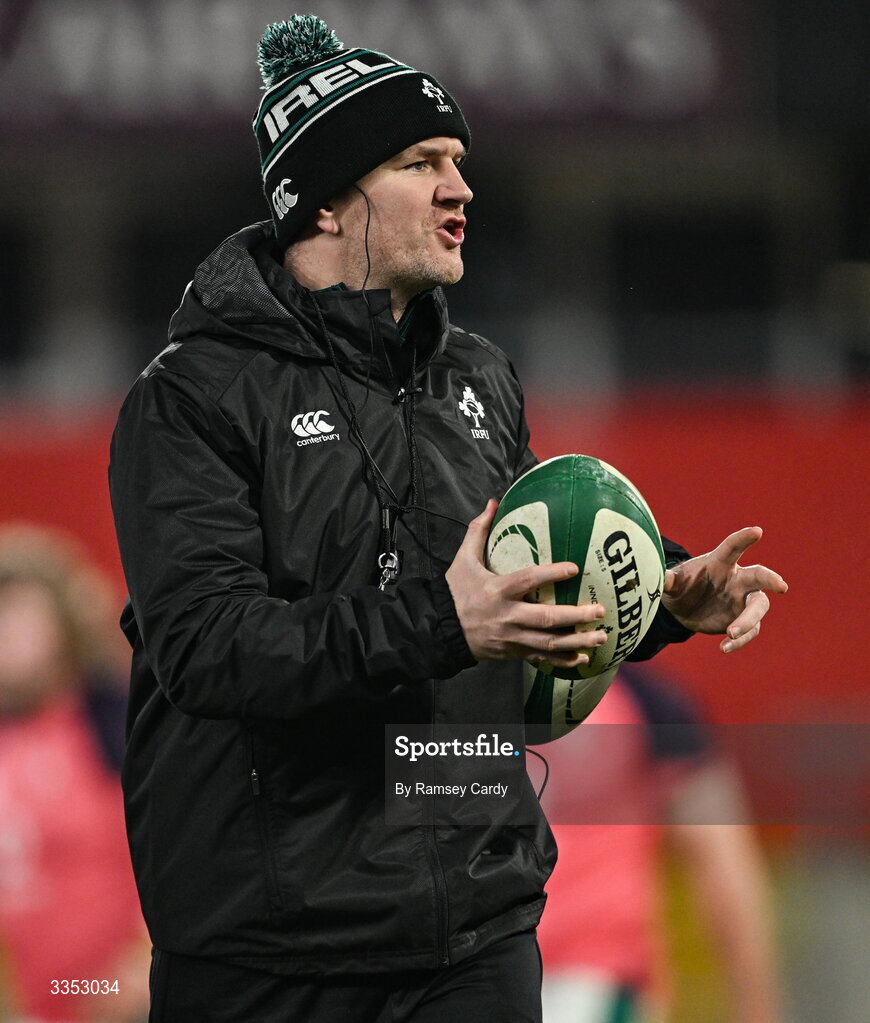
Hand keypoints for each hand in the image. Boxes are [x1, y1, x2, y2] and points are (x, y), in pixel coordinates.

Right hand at [446, 500, 608, 666]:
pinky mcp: (513, 652)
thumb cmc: (455, 592)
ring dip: (577, 641)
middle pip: (546, 618)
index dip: (551, 574)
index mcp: (497, 590)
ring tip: (601, 635)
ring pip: (548, 643)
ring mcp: (511, 637)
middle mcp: (507, 616)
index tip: (575, 568)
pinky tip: (582, 658)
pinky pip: (541, 658)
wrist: (441, 629)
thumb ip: (479, 530)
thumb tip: (492, 503)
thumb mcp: (463, 559)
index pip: (528, 580)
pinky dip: (562, 661)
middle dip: (575, 616)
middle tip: (599, 610)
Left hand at [662, 527, 787, 652]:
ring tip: (731, 632)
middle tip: (781, 586)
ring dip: (749, 620)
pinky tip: (723, 647)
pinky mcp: (742, 619)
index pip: (732, 548)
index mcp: (719, 563)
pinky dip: (739, 640)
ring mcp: (742, 600)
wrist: (682, 609)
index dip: (744, 539)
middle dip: (771, 579)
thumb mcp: (671, 583)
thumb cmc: (681, 586)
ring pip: (758, 607)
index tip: (757, 531)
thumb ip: (669, 581)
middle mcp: (737, 579)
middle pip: (758, 577)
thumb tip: (663, 579)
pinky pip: (750, 631)